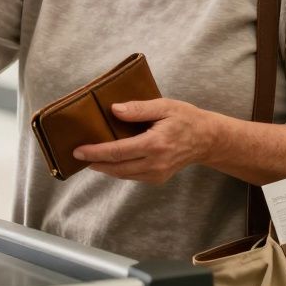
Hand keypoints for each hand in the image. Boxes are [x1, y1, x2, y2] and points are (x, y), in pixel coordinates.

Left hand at [72, 99, 221, 185]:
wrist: (207, 139)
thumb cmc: (185, 119)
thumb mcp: (164, 106)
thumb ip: (138, 109)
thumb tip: (114, 110)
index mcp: (155, 144)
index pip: (118, 151)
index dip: (95, 152)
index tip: (78, 151)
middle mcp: (155, 163)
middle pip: (117, 168)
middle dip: (95, 163)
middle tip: (78, 156)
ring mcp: (158, 173)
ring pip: (123, 175)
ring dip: (105, 168)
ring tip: (90, 158)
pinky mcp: (158, 178)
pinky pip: (133, 176)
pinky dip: (119, 169)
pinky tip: (110, 161)